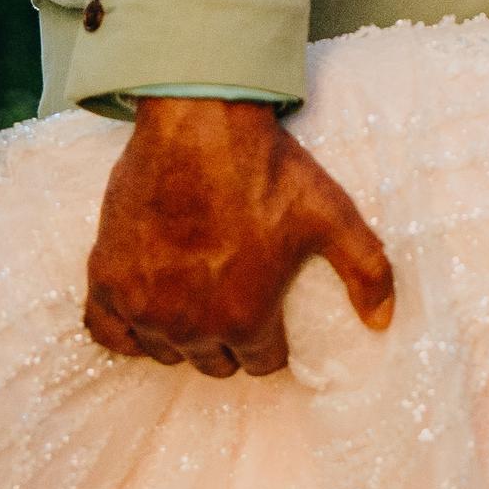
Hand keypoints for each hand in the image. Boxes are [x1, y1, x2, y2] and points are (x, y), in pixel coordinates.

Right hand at [84, 97, 395, 375]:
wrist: (199, 124)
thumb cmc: (269, 170)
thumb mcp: (332, 216)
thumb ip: (367, 271)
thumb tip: (382, 322)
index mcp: (245, 317)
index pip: (261, 363)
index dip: (271, 341)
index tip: (269, 314)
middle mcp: (190, 324)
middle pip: (213, 362)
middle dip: (228, 341)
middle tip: (233, 300)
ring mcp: (143, 305)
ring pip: (165, 351)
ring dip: (181, 336)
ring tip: (195, 301)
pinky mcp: (106, 280)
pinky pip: (106, 333)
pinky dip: (124, 331)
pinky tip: (142, 314)